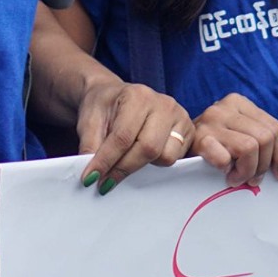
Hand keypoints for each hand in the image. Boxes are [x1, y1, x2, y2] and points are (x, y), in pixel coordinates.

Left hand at [76, 79, 195, 193]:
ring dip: (143, 166)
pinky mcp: (188, 130)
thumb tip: (93, 175)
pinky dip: (157, 163)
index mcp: (138, 96)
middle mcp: (164, 104)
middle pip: (148, 149)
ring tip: (126, 160)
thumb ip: (90, 146)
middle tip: (105, 180)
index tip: (92, 178)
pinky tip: (142, 156)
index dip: (107, 161)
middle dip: (124, 169)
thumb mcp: (89, 120)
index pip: (123, 137)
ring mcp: (180, 116)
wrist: (116, 96)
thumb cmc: (104, 106)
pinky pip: (176, 158)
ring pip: (165, 157)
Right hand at [190, 93, 277, 187]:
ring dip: (247, 171)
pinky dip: (228, 169)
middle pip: (265, 138)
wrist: (174, 148)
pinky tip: (222, 171)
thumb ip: (259, 141)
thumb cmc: (212, 147)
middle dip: (264, 165)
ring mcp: (210, 121)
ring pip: (251, 147)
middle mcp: (224, 107)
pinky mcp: (199, 138)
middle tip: (253, 179)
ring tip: (237, 178)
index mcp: (238, 103)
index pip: (275, 127)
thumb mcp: (237, 135)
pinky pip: (226, 157)